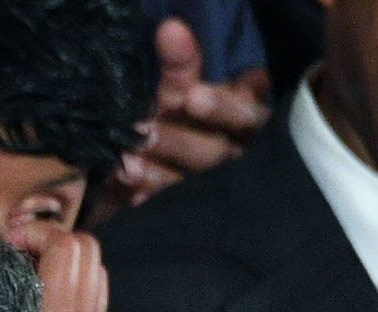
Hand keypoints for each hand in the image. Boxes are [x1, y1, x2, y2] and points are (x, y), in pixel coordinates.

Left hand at [90, 19, 269, 220]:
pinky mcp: (195, 214)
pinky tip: (132, 197)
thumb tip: (171, 31)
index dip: (224, 107)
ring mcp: (220, 192)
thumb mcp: (184, 91)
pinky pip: (175, 212)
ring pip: (195, 186)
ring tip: (127, 165)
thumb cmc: (186, 119)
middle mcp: (240, 158)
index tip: (192, 97)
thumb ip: (179, 65)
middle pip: (217, 154)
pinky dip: (153, 203)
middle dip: (180, 143)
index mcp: (250, 124)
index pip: (246, 116)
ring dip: (160, 176)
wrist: (168, 165)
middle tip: (145, 132)